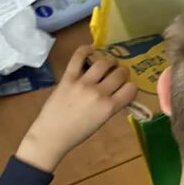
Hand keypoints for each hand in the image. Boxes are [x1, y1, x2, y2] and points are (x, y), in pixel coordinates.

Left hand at [16, 47, 137, 172]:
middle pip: (119, 74)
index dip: (131, 86)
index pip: (131, 89)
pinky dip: (86, 49)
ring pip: (103, 63)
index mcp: (109, 107)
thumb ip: (110, 106)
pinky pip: (78, 57)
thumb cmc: (77, 133)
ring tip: (109, 62)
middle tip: (119, 73)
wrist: (52, 135)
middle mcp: (99, 93)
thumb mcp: (101, 121)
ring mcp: (83, 83)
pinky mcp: (68, 78)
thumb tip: (117, 91)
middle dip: (122, 72)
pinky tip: (91, 49)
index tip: (126, 86)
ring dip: (109, 60)